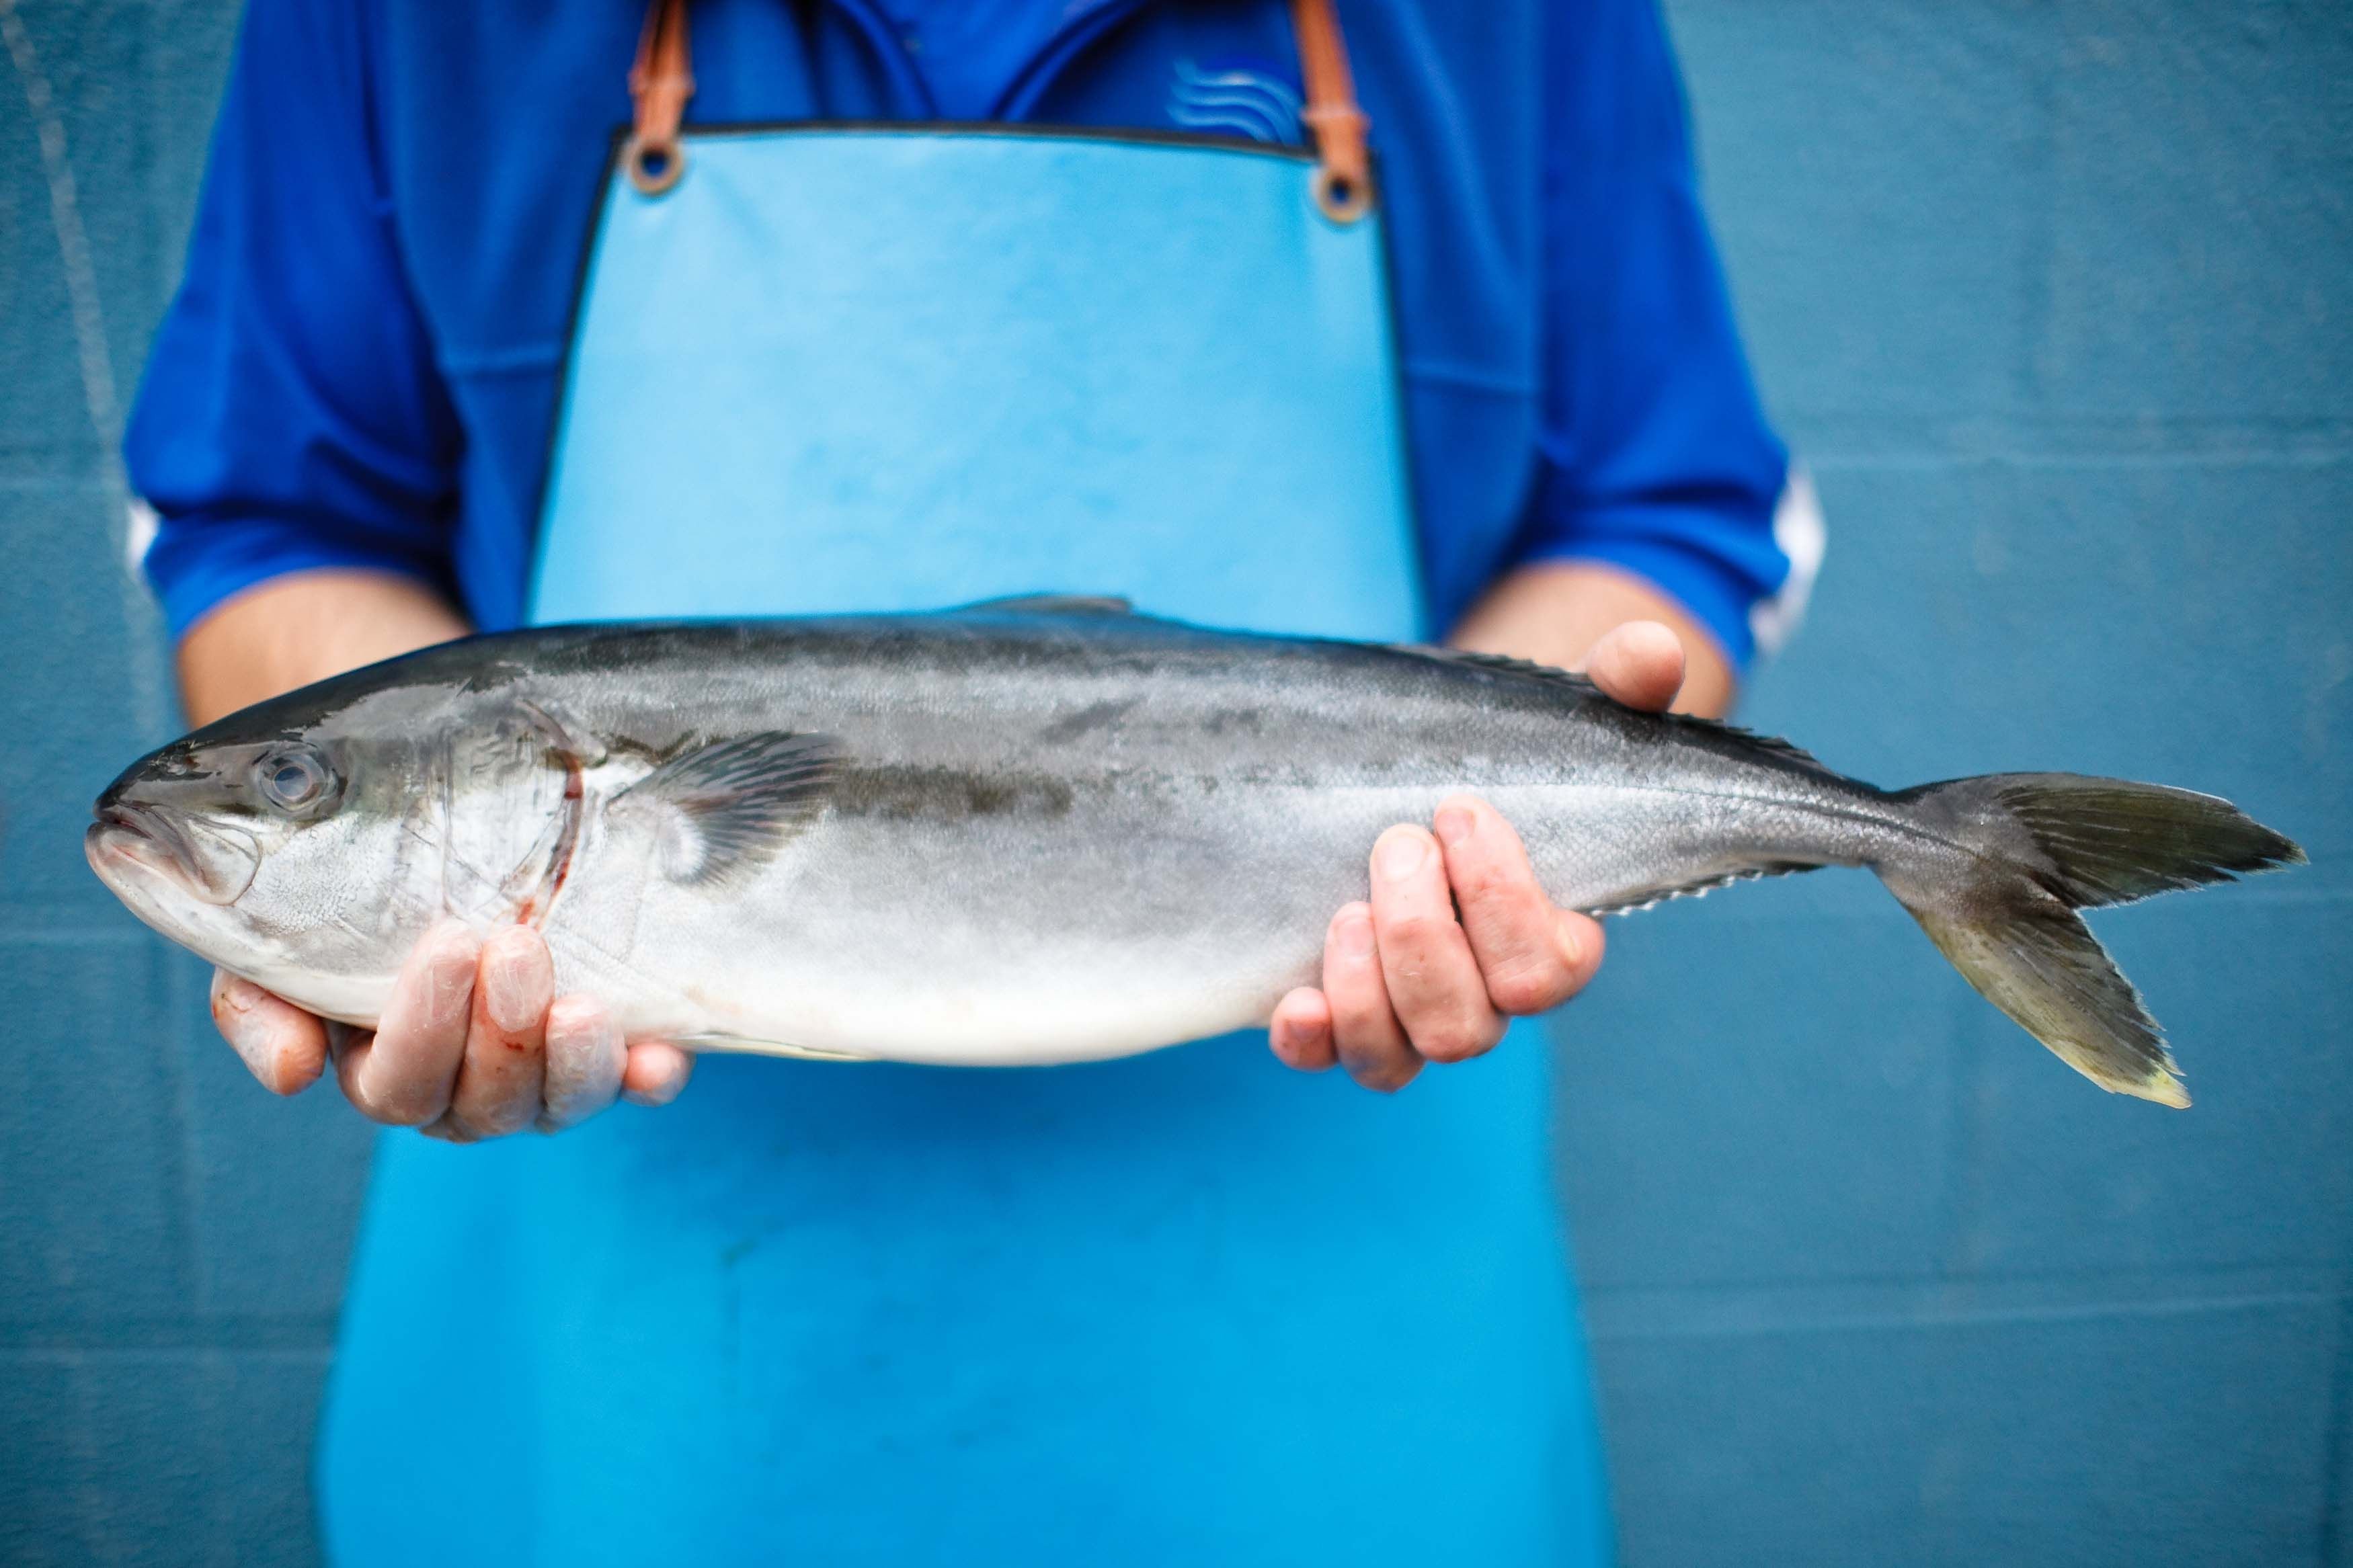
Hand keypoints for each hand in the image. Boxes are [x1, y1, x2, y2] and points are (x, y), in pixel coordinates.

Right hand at [208, 923, 691, 1137]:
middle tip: (517, 947)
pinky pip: (635, 1084)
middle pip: (487, 1104)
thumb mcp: (278, 948)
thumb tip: (292, 1075)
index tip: (446, 943)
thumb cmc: (347, 909)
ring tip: (583, 1005)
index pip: (401, 1087)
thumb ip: (260, 1009)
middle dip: (502, 1034)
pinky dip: (649, 1077)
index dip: (423, 1029)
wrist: (426, 856)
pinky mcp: (610, 1053)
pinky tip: (660, 1060)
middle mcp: (468, 1092)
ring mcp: (543, 1078)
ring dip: (573, 1061)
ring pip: (560, 1104)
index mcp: (387, 1073)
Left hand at [1267, 620, 1688, 1091]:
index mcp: (1549, 942)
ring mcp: (1409, 1016)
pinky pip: (1329, 1059)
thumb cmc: (1505, 761)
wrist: (1421, 782)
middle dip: (1424, 935)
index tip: (1460, 807)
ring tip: (1345, 907)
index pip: (1547, 969)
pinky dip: (1310, 1039)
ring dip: (1370, 990)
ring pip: (1401, 1057)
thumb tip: (1652, 651)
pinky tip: (1293, 998)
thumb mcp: (1561, 718)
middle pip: (1468, 1024)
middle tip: (1397, 842)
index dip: (1503, 901)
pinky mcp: (1340, 1018)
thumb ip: (1618, 688)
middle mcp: (1483, 997)